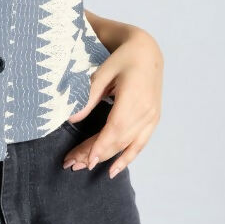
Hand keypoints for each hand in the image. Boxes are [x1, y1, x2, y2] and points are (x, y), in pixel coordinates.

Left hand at [63, 28, 162, 178]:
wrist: (148, 52)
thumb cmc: (123, 58)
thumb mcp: (103, 72)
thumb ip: (88, 96)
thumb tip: (71, 119)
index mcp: (134, 97)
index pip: (116, 128)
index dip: (100, 146)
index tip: (84, 160)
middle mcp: (146, 111)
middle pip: (118, 140)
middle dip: (94, 154)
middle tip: (71, 163)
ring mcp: (152, 118)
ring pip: (126, 145)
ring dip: (105, 158)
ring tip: (83, 166)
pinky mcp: (153, 121)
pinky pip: (140, 145)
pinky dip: (126, 159)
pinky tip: (113, 170)